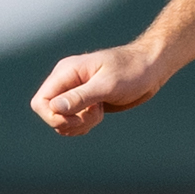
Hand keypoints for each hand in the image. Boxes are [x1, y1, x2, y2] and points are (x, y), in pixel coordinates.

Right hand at [29, 0, 194, 136]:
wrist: (153, 67)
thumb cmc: (134, 70)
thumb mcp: (108, 85)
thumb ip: (80, 97)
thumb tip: (54, 108)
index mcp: (66, 72)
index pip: (41, 102)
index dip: (54, 116)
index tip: (78, 118)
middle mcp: (67, 82)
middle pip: (49, 113)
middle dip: (70, 122)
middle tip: (96, 113)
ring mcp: (76, 93)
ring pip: (61, 120)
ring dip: (79, 125)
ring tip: (100, 113)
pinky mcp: (86, 102)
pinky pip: (73, 122)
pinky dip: (83, 126)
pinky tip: (100, 116)